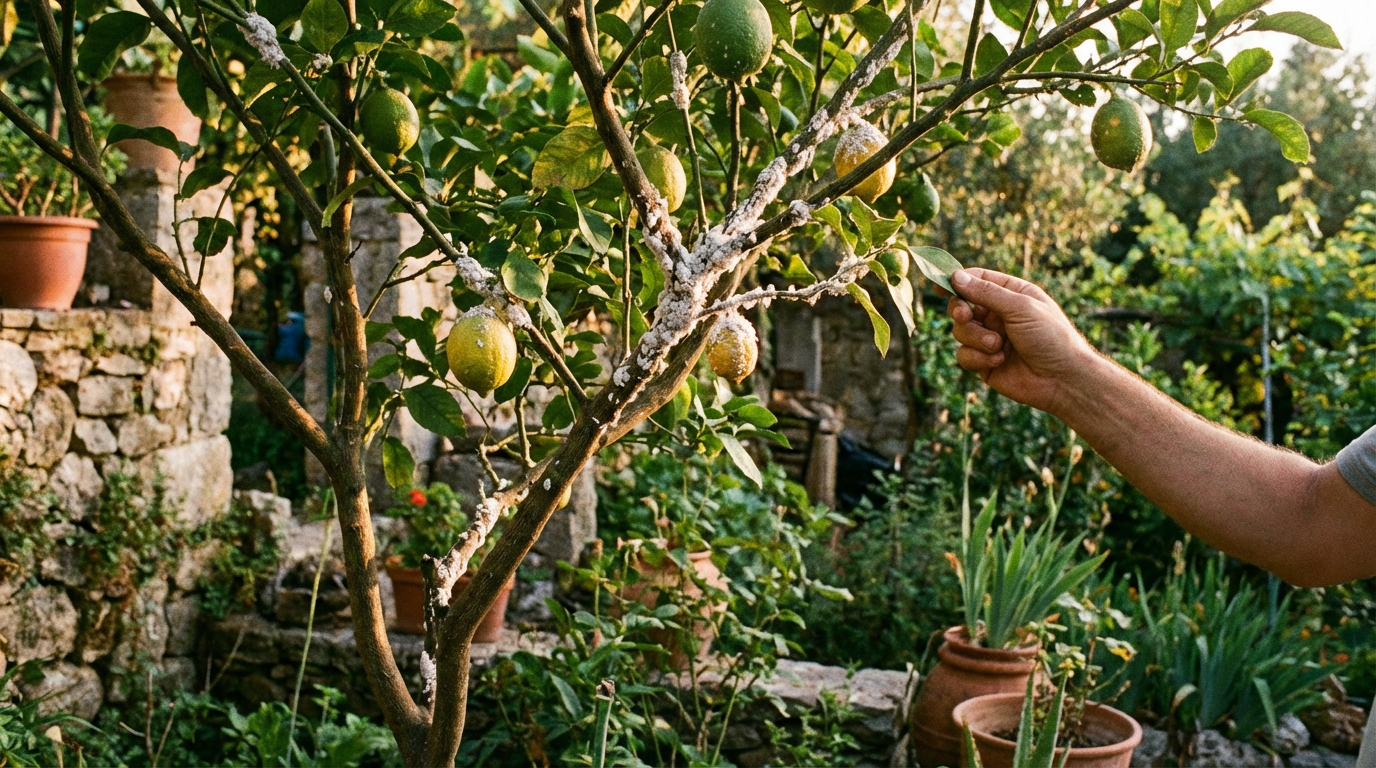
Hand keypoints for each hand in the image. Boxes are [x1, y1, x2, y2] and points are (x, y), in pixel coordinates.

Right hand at [945, 268, 1097, 413]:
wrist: (1063, 380)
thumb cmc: (1051, 337)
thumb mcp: (1020, 307)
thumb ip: (986, 292)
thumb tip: (956, 276)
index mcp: (1011, 294)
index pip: (977, 280)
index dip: (957, 280)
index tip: (939, 285)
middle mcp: (998, 315)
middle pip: (962, 306)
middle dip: (961, 312)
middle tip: (966, 316)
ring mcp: (990, 339)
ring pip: (960, 332)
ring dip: (976, 338)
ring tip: (998, 346)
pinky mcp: (984, 362)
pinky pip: (964, 355)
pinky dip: (978, 358)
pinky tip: (999, 361)